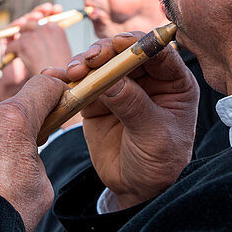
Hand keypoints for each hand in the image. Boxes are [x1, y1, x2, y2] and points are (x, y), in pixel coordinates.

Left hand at [0, 4, 71, 101]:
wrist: (57, 83)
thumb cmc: (61, 72)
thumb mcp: (60, 50)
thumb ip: (51, 39)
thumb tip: (40, 30)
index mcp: (57, 28)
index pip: (43, 19)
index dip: (37, 23)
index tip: (32, 28)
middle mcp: (47, 27)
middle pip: (29, 23)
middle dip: (25, 30)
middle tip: (22, 41)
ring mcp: (35, 35)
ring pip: (20, 34)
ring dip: (18, 42)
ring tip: (19, 51)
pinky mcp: (24, 44)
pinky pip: (12, 45)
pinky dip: (11, 52)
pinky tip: (14, 58)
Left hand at [0, 74, 64, 231]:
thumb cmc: (5, 213)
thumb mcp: (42, 186)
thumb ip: (33, 158)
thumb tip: (21, 157)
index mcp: (13, 120)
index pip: (41, 87)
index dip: (54, 92)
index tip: (57, 101)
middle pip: (7, 114)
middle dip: (16, 132)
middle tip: (18, 163)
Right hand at [46, 32, 198, 209]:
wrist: (138, 188)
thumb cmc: (160, 162)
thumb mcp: (154, 135)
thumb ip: (133, 105)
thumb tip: (109, 80)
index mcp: (173, 82)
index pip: (158, 53)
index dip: (139, 44)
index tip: (120, 42)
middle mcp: (147, 78)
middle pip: (125, 52)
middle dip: (106, 50)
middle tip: (90, 59)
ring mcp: (121, 86)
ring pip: (101, 63)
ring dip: (85, 62)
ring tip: (74, 72)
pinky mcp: (98, 98)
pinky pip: (82, 83)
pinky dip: (69, 79)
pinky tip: (58, 76)